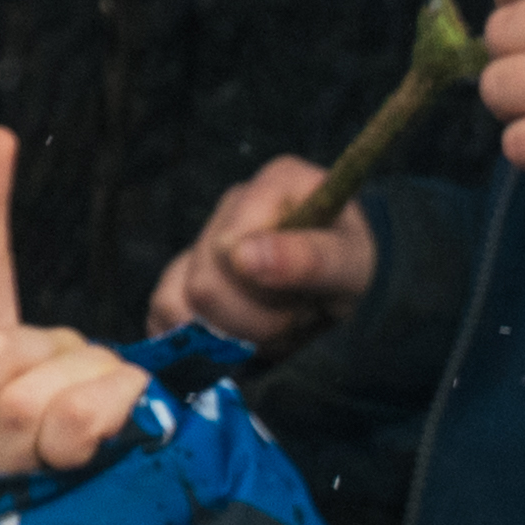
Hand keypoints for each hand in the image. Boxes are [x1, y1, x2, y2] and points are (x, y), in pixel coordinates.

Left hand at [0, 126, 153, 488]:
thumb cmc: (19, 516)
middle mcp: (50, 343)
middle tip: (5, 466)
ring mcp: (96, 363)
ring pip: (27, 400)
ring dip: (25, 456)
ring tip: (50, 475)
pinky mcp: (137, 392)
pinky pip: (75, 417)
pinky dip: (67, 456)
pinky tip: (87, 465)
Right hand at [148, 154, 383, 349]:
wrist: (356, 291)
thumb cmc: (361, 270)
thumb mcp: (354, 266)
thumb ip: (309, 258)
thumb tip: (242, 256)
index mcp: (276, 184)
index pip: (230, 246)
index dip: (264, 287)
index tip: (305, 298)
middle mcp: (234, 206)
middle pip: (205, 282)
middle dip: (256, 320)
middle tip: (298, 318)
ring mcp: (206, 240)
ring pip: (181, 301)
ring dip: (233, 333)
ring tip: (276, 327)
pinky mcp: (187, 276)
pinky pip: (163, 311)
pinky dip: (198, 340)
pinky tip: (236, 340)